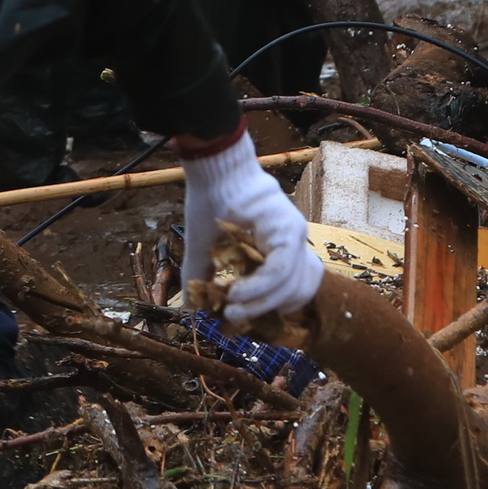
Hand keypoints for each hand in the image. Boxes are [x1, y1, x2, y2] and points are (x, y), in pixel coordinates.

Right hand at [177, 131, 323, 327]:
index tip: (241, 316)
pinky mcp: (288, 229)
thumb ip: (202, 275)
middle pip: (292, 291)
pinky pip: (280, 268)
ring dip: (259, 302)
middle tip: (232, 317)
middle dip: (261, 310)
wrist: (213, 170)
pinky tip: (236, 291)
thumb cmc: (210, 202)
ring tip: (231, 306)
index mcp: (277, 247)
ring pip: (289, 284)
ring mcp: (294, 234)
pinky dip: (260, 285)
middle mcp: (292, 242)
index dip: (268, 307)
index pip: (289, 288)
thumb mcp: (204, 246)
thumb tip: (193, 308)